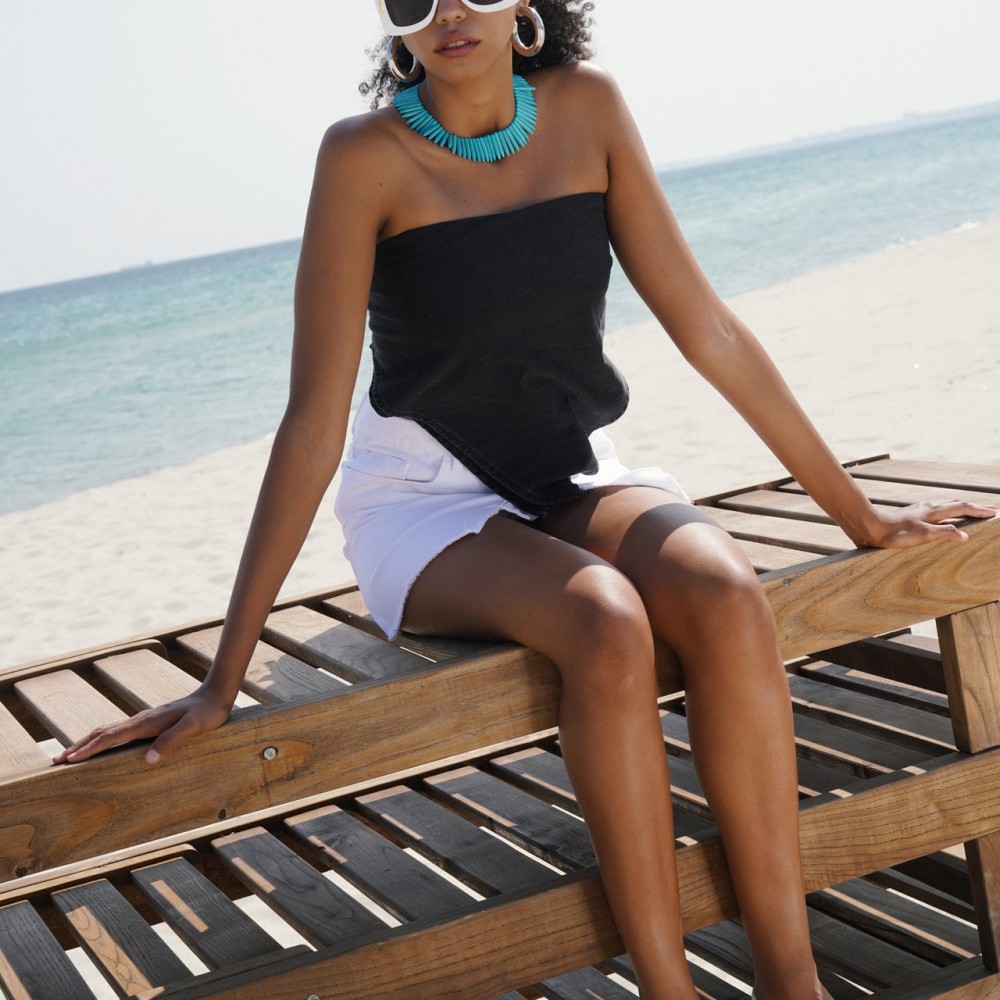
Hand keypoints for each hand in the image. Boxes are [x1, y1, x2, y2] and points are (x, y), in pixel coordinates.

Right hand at [51, 688, 232, 765]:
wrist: (215, 695)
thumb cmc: (206, 714)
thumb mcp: (193, 728)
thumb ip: (171, 740)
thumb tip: (148, 759)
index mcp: (146, 723)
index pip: (111, 737)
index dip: (90, 749)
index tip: (70, 760)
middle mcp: (140, 720)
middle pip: (101, 732)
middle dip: (79, 746)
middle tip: (57, 761)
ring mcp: (143, 720)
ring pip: (107, 730)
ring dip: (87, 742)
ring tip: (70, 754)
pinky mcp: (148, 722)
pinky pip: (118, 732)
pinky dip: (101, 739)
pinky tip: (101, 746)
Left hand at [854, 499, 995, 549]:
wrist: (868, 527)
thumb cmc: (894, 534)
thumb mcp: (922, 536)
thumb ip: (944, 533)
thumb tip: (965, 535)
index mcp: (933, 511)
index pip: (962, 507)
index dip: (978, 510)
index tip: (994, 512)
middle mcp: (927, 508)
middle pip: (955, 503)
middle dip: (972, 506)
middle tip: (987, 509)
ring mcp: (918, 510)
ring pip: (944, 506)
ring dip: (959, 508)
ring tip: (967, 511)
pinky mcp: (909, 515)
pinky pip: (934, 511)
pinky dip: (945, 512)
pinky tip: (938, 518)